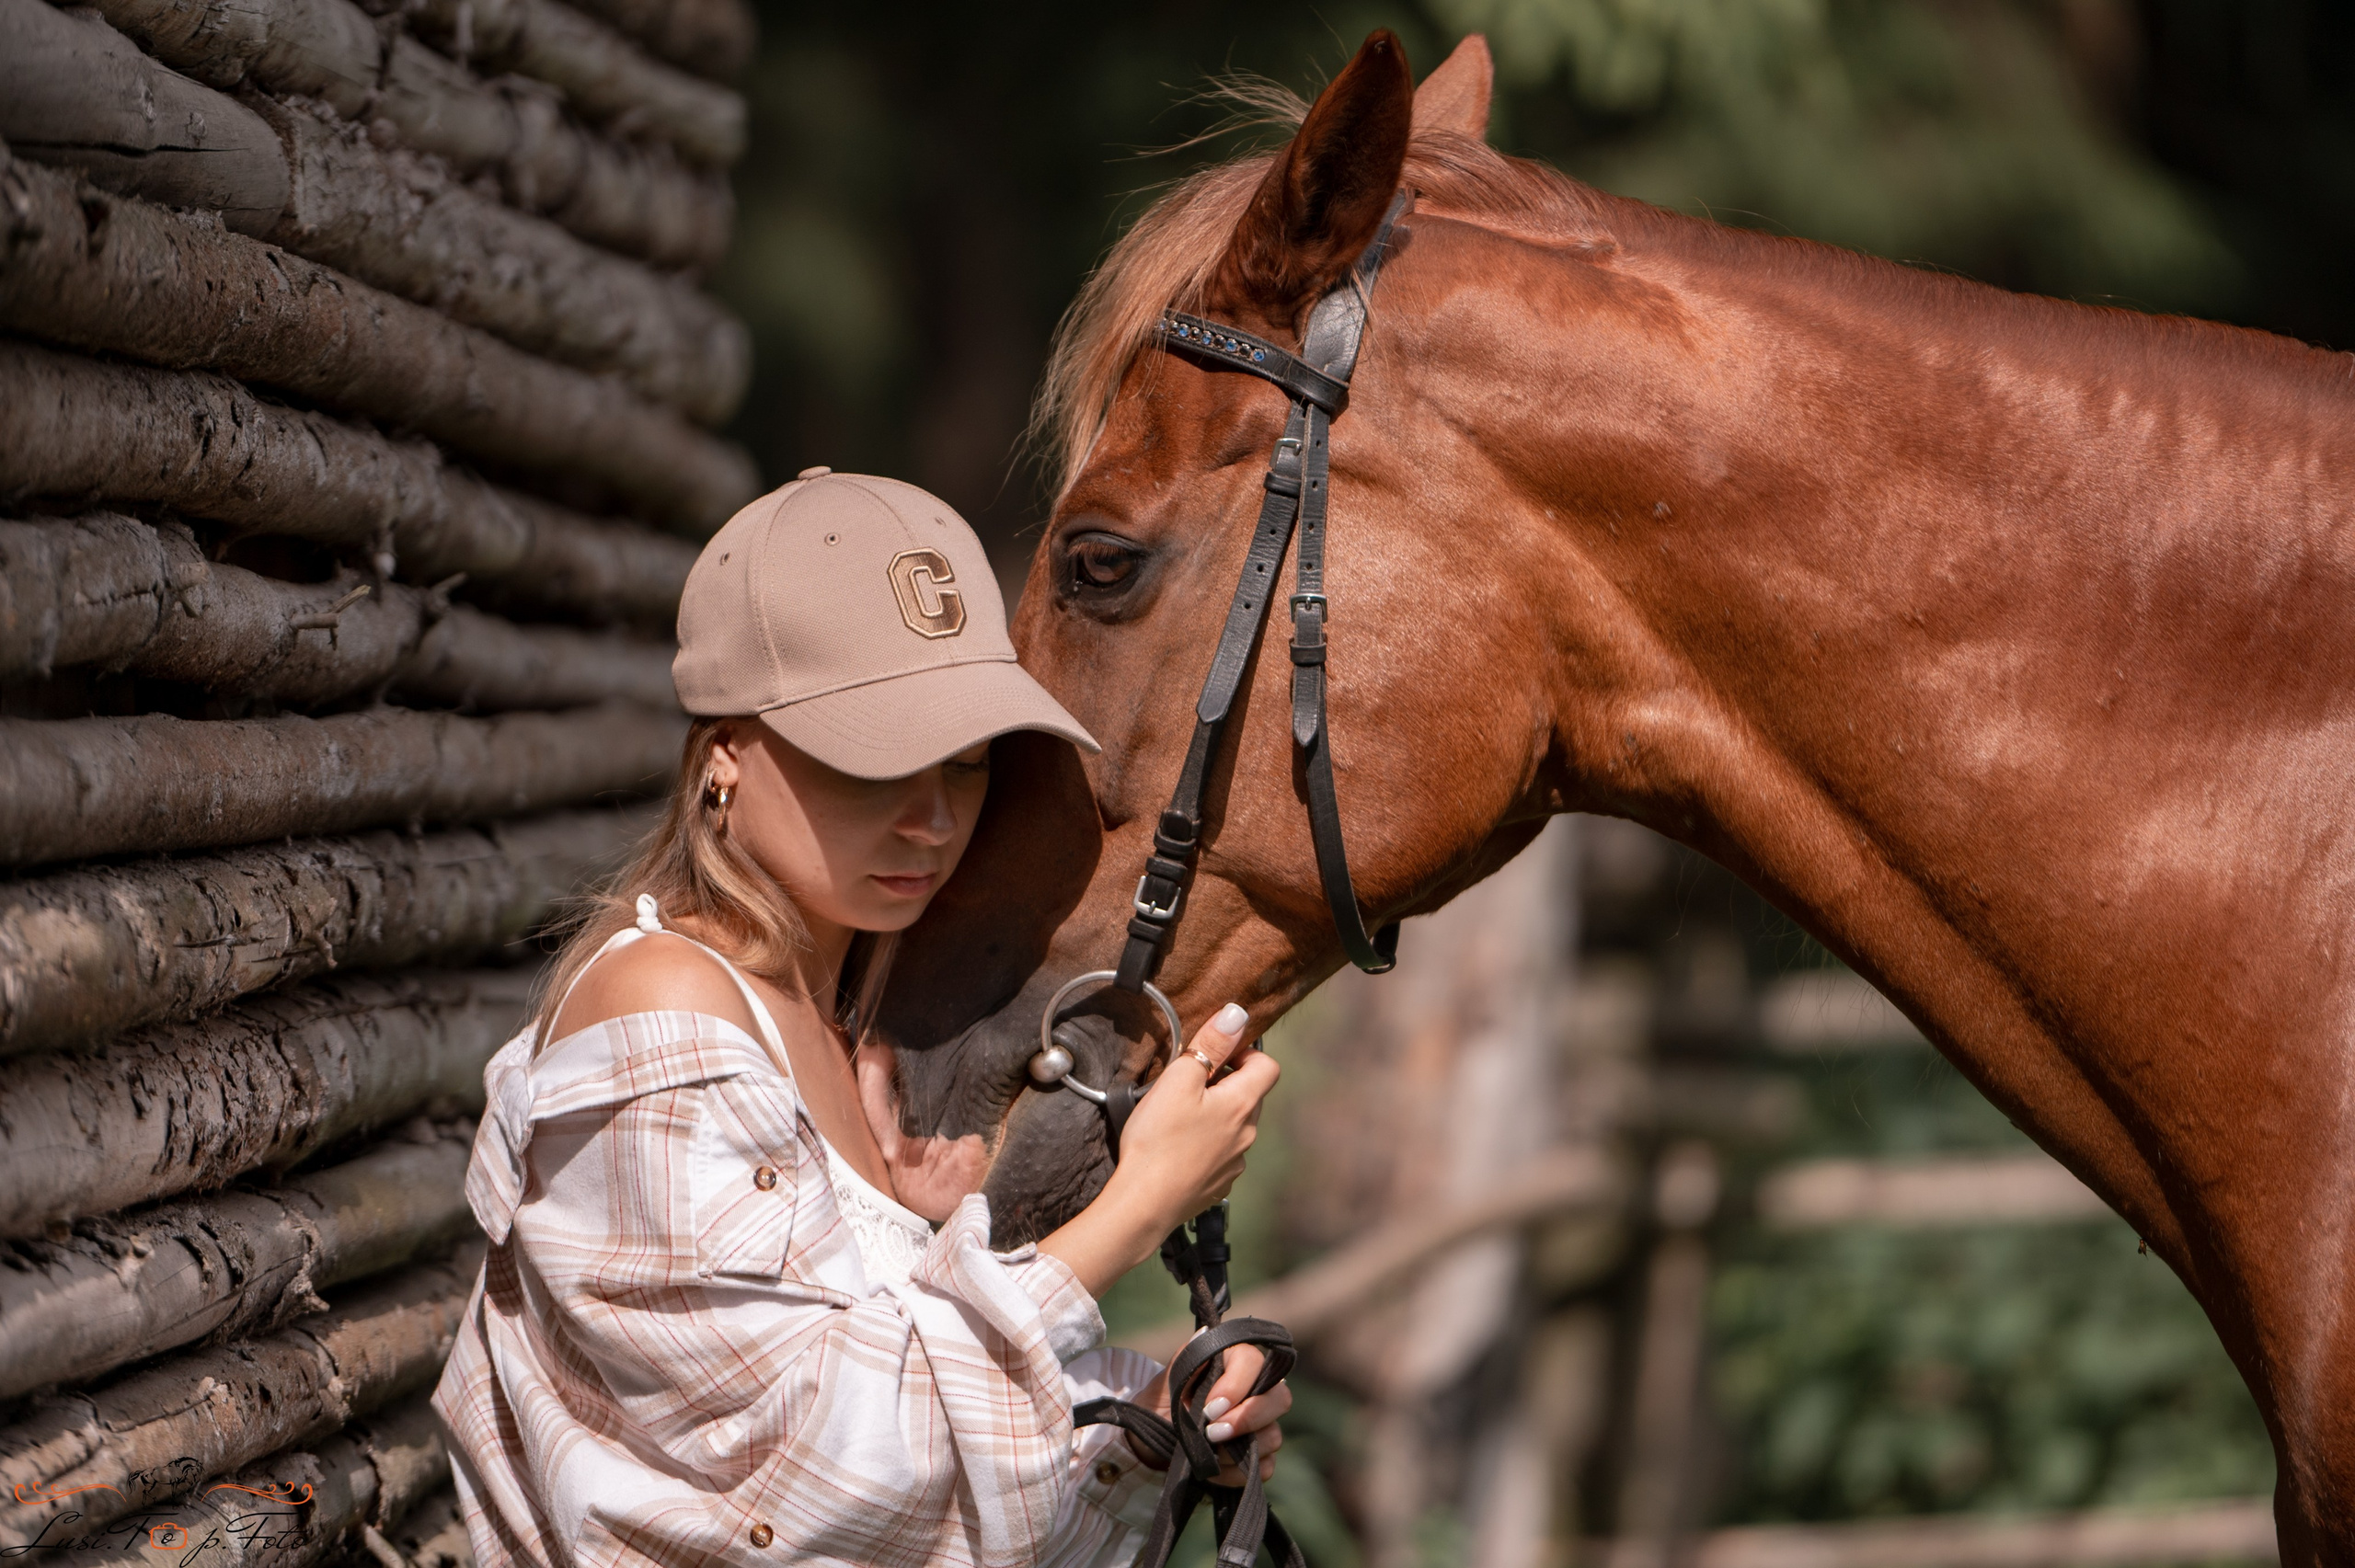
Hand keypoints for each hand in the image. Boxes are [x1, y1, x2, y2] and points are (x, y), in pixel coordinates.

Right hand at [1104, 1002, 1278, 1234]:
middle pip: (1250, 1096)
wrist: (1144, 1204)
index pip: (1267, 1066)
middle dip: (1226, 1083)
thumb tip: (1237, 1015)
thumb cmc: (1158, 1139)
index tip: (1216, 1056)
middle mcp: (1247, 1135)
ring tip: (1178, 1117)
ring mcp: (1235, 1163)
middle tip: (1188, 1084)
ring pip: (1235, 1126)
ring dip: (1216, 1114)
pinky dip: (1206, 1143)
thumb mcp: (1180, 1080)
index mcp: (1243, 1104)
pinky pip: (1221, 1154)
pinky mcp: (1218, 1184)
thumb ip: (1210, 1046)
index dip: (1245, 1053)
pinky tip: (1178, 1147)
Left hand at [1129, 1345, 1289, 1481]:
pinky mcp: (1259, 1457)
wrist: (1151, 1442)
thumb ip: (1185, 1359)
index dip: (1237, 1385)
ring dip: (1238, 1450)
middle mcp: (1256, 1391)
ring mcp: (1262, 1426)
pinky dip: (1237, 1472)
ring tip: (1207, 1450)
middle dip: (1248, 1418)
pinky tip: (1213, 1469)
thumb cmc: (1160, 1404)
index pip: (1254, 1362)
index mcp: (1234, 1362)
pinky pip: (1264, 1467)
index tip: (1210, 1407)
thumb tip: (1205, 1333)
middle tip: (1213, 1432)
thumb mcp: (1165, 1382)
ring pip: (1274, 1436)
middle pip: (1280, 1398)